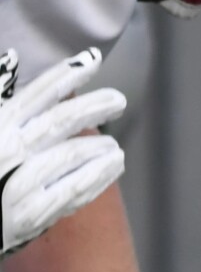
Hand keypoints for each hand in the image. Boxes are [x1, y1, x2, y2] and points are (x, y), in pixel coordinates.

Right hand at [0, 49, 126, 256]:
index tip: (93, 60)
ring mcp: (18, 184)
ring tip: (113, 146)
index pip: (37, 94)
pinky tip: (112, 166)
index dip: (67, 75)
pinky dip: (98, 176)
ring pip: (72, 155)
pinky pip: (74, 190)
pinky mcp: (29, 214)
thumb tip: (13, 57)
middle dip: (95, 105)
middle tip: (118, 100)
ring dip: (100, 146)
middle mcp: (7, 150)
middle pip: (60, 120)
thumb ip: (3, 98)